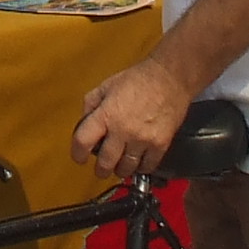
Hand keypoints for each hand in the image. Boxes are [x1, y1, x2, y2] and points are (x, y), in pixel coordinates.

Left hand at [73, 56, 194, 181]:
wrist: (170, 78)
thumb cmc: (139, 79)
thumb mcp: (107, 85)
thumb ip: (91, 104)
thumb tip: (84, 122)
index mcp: (106, 114)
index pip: (83, 142)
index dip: (77, 154)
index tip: (80, 158)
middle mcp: (123, 130)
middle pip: (106, 162)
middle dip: (101, 169)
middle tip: (102, 169)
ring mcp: (142, 139)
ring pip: (127, 168)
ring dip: (121, 170)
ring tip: (121, 166)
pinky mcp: (160, 144)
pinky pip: (147, 166)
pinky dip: (141, 167)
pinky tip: (139, 162)